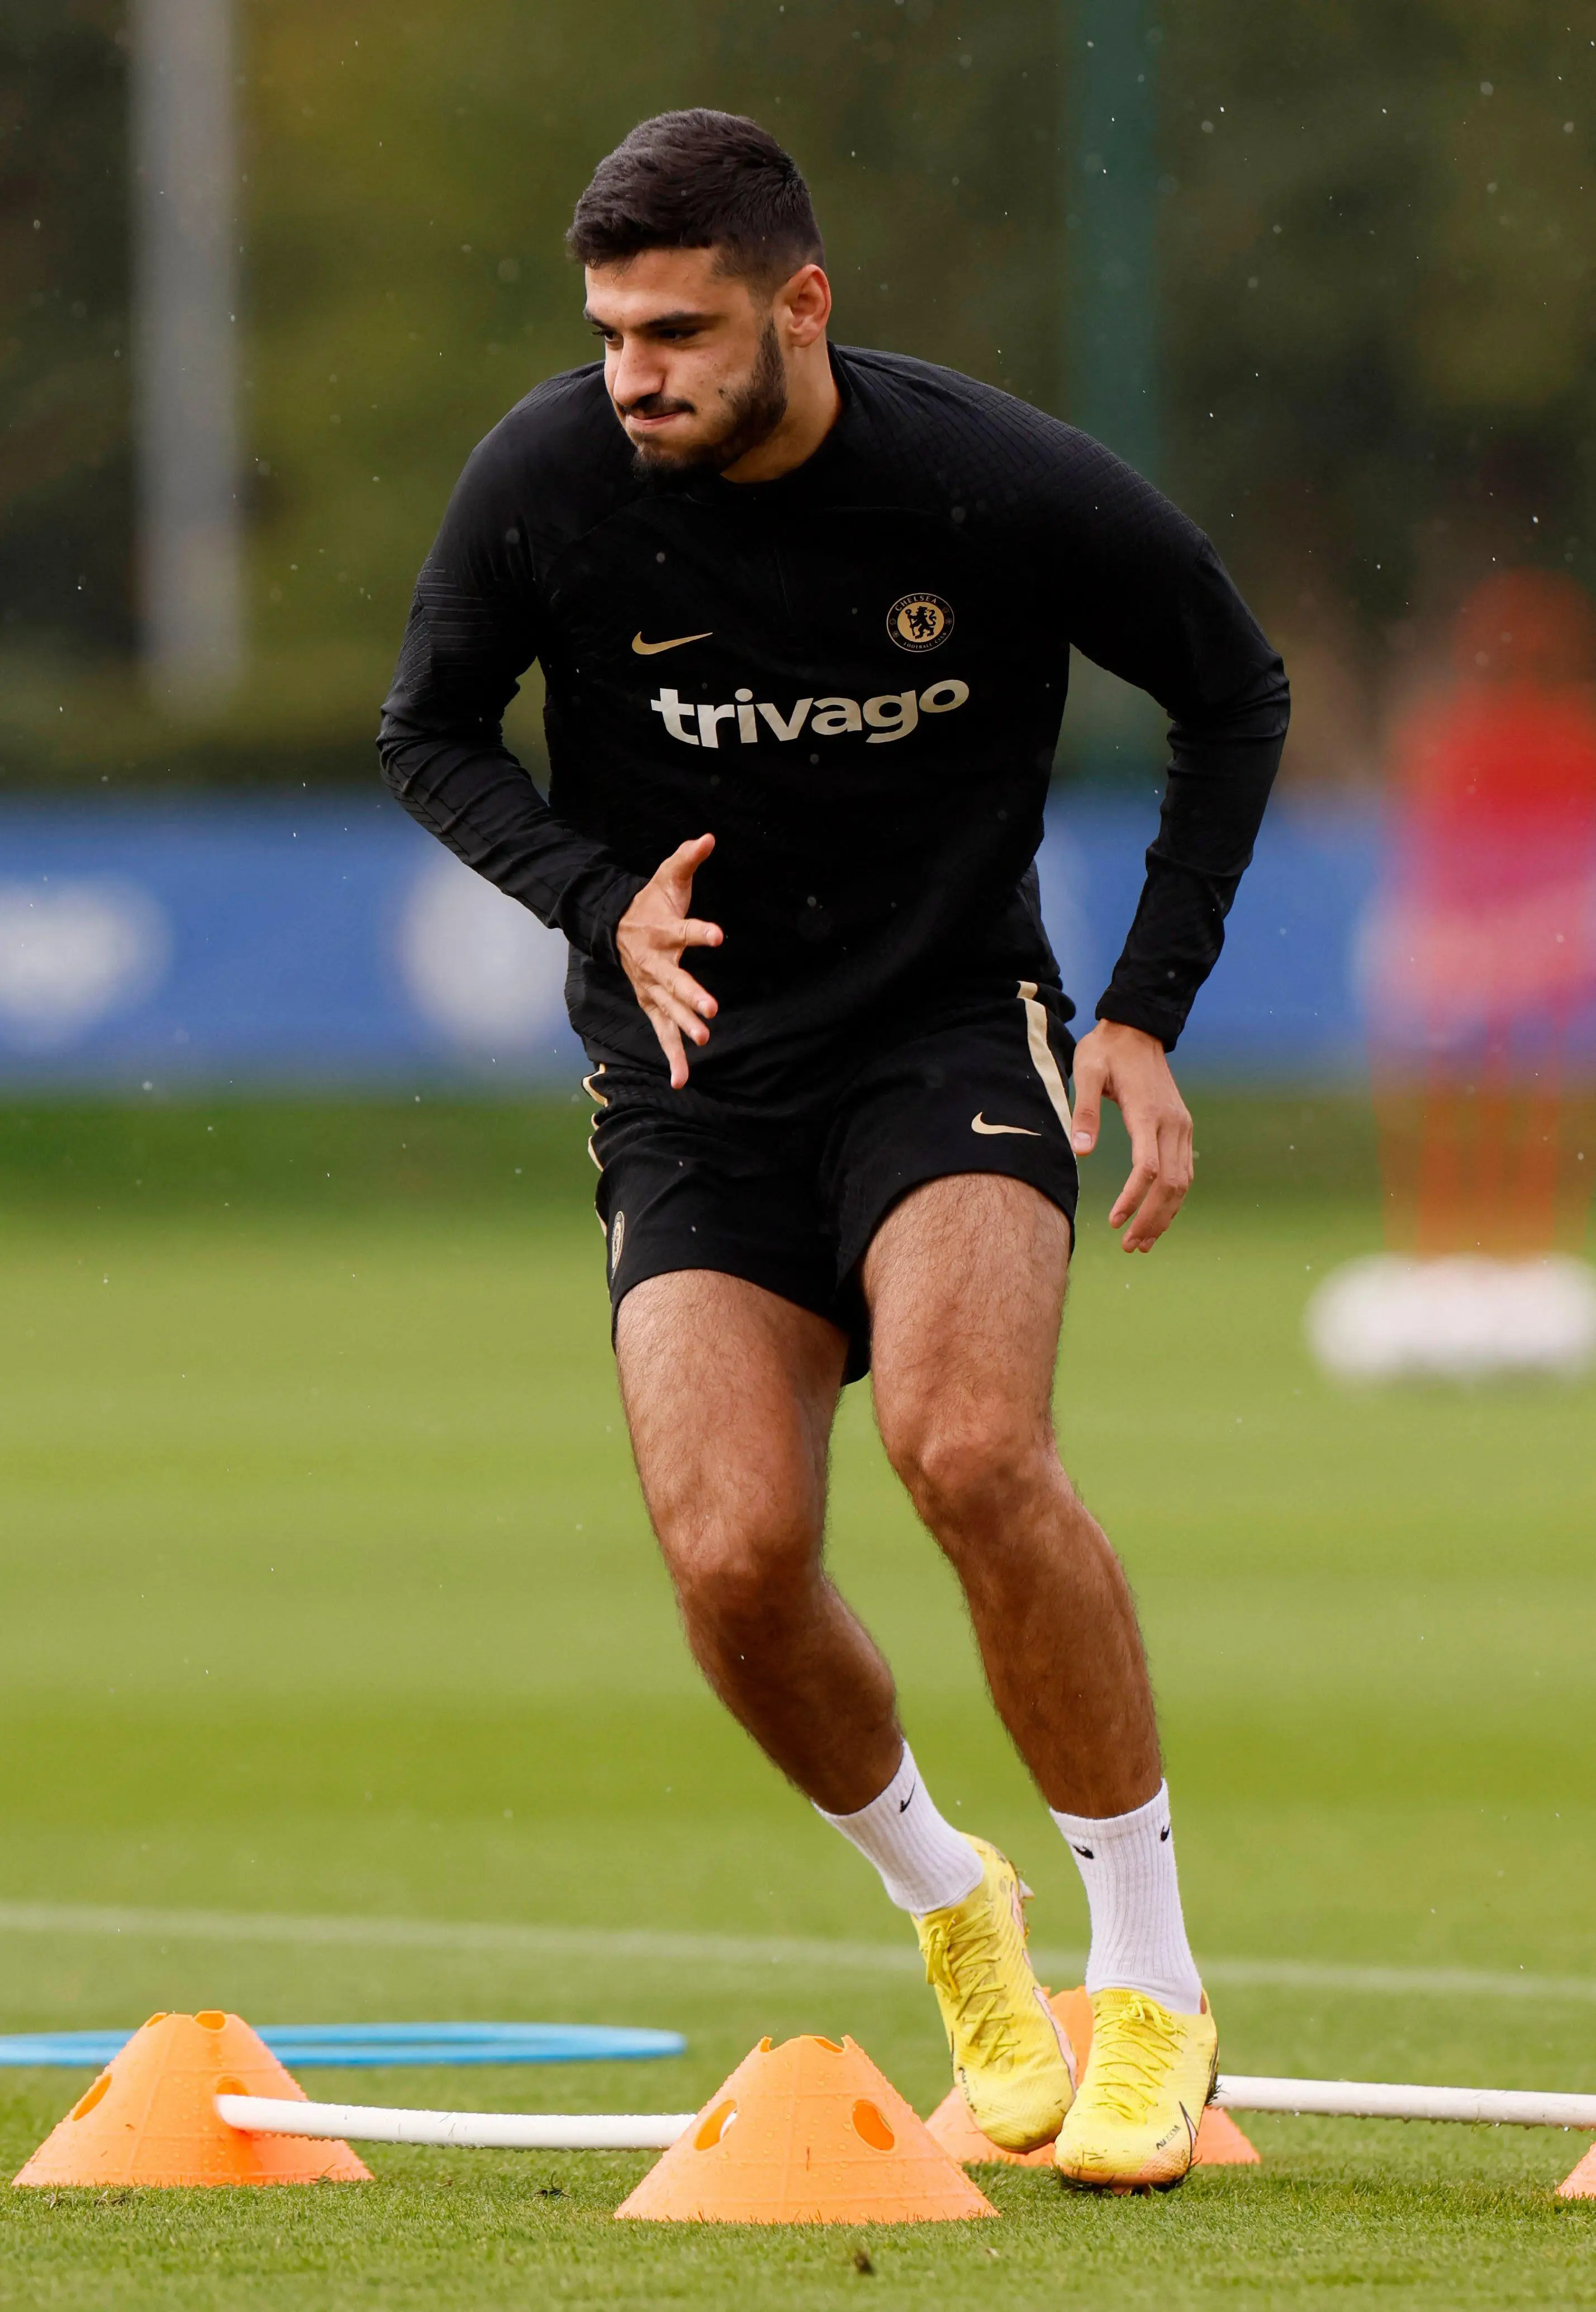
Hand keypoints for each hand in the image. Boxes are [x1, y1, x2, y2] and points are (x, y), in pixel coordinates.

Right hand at [616, 833, 723, 1089]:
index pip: (682, 931)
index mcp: (660, 932)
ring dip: (683, 1028)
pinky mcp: (652, 1005)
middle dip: (691, 996)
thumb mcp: (668, 876)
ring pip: (667, 1011)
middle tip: (712, 1009)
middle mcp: (653, 964)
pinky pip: (662, 1033)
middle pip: (673, 981)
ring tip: (704, 1042)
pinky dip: (672, 1057)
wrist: (615, 927)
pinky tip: (683, 1080)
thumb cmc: (650, 902)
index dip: (700, 932)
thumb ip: (688, 857)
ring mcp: (650, 988)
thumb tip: (709, 836)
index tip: (719, 935)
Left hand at [1069, 1020, 1192, 1252]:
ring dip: (1165, 1215)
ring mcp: (1181, 1127)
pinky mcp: (1181, 1128)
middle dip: (1152, 1219)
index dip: (1133, 1199)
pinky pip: (1184, 1172)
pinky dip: (1173, 1200)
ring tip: (1142, 1242)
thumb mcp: (1087, 1072)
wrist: (1138, 1029)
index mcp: (1147, 1113)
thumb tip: (1080, 1151)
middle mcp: (1172, 1124)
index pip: (1148, 1168)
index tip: (1115, 1220)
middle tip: (1129, 1246)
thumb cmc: (1106, 1051)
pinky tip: (1158, 1217)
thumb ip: (1084, 1111)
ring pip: (1183, 1182)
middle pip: (1171, 1184)